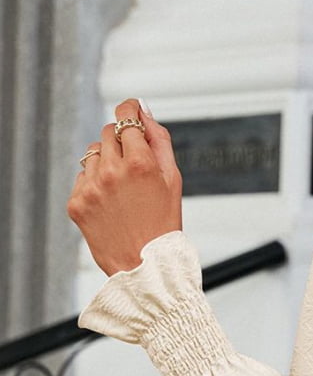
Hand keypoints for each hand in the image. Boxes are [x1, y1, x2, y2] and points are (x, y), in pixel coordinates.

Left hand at [67, 98, 182, 276]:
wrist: (144, 266)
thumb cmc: (163, 224)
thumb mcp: (172, 179)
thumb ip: (159, 139)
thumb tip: (144, 111)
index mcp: (139, 162)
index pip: (125, 116)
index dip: (130, 110)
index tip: (131, 110)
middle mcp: (112, 171)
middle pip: (107, 132)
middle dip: (120, 141)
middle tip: (134, 165)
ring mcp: (91, 187)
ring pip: (93, 154)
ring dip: (106, 163)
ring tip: (122, 189)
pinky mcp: (76, 202)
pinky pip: (82, 177)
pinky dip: (94, 184)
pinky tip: (110, 202)